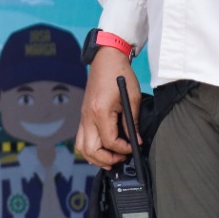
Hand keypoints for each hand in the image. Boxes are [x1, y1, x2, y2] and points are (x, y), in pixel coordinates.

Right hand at [74, 47, 141, 169]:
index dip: (124, 149)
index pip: (110, 142)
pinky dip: (91, 148)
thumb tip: (136, 140)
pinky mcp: (84, 115)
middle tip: (122, 158)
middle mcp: (88, 116)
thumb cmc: (120, 74)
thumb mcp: (132, 98)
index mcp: (100, 112)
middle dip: (107, 159)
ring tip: (111, 158)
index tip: (134, 145)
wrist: (106, 59)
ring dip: (95, 157)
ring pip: (82, 147)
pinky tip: (104, 148)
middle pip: (91, 150)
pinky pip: (82, 138)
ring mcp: (83, 116)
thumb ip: (133, 122)